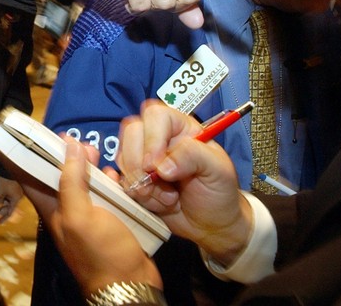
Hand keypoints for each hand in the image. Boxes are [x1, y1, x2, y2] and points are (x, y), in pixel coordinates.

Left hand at [0, 175, 24, 224]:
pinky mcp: (13, 189)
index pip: (10, 212)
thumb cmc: (4, 182)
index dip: (3, 219)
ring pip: (7, 202)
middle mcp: (17, 197)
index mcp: (16, 199)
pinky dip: (1, 198)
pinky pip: (7, 197)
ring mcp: (15, 192)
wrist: (7, 170)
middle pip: (8, 207)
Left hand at [46, 138, 162, 296]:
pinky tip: (115, 175)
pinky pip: (106, 192)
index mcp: (53, 210)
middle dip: (66, 156)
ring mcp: (89, 214)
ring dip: (89, 166)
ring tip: (96, 152)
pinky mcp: (110, 216)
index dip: (31, 156)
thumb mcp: (79, 215)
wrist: (130, 284)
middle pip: (61, 175)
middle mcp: (67, 210)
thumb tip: (69, 144)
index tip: (35, 135)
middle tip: (77, 141)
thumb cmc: (99, 251)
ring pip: (84, 182)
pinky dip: (109, 181)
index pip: (32, 178)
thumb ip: (72, 180)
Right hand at [118, 100, 252, 265]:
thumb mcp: (218, 169)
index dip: (152, 138)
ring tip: (167, 198)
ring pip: (123, 156)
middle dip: (139, 163)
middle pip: (132, 131)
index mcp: (180, 127)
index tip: (156, 165)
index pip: (155, 116)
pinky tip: (154, 203)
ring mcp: (144, 157)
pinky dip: (134, 195)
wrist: (211, 225)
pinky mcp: (135, 178)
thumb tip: (162, 166)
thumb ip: (193, 156)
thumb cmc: (219, 191)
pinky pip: (121, 180)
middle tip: (157, 184)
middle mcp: (159, 138)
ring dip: (140, 183)